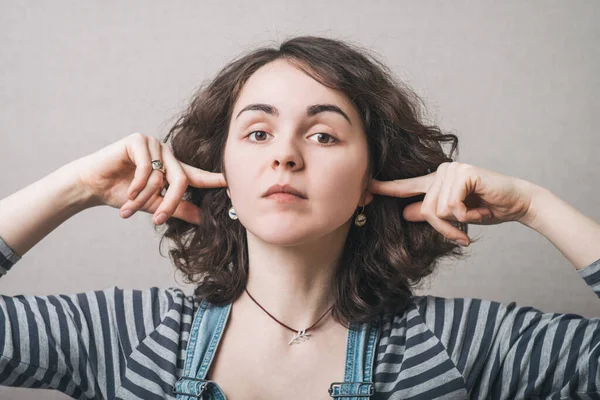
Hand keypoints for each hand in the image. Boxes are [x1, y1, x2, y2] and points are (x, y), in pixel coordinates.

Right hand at [72, 132, 226, 224]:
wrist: (93, 185)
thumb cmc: (122, 193)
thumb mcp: (153, 204)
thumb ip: (178, 209)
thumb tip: (203, 219)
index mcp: (171, 168)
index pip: (197, 175)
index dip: (214, 179)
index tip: (232, 182)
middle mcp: (166, 154)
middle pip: (181, 180)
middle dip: (170, 203)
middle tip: (157, 220)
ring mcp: (153, 145)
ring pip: (161, 177)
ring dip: (145, 197)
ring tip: (130, 206)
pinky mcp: (138, 140)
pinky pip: (146, 166)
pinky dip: (138, 183)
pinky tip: (128, 191)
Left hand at [368, 162, 533, 244]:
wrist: (517, 203)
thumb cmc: (486, 207)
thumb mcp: (454, 215)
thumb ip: (430, 212)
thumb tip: (405, 212)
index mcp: (435, 181)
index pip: (406, 186)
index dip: (385, 188)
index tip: (366, 189)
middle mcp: (441, 172)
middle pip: (426, 209)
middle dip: (445, 227)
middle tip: (462, 233)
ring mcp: (452, 170)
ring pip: (438, 209)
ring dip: (457, 222)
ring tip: (475, 216)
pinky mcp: (464, 173)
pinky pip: (451, 206)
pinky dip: (466, 214)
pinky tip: (479, 208)